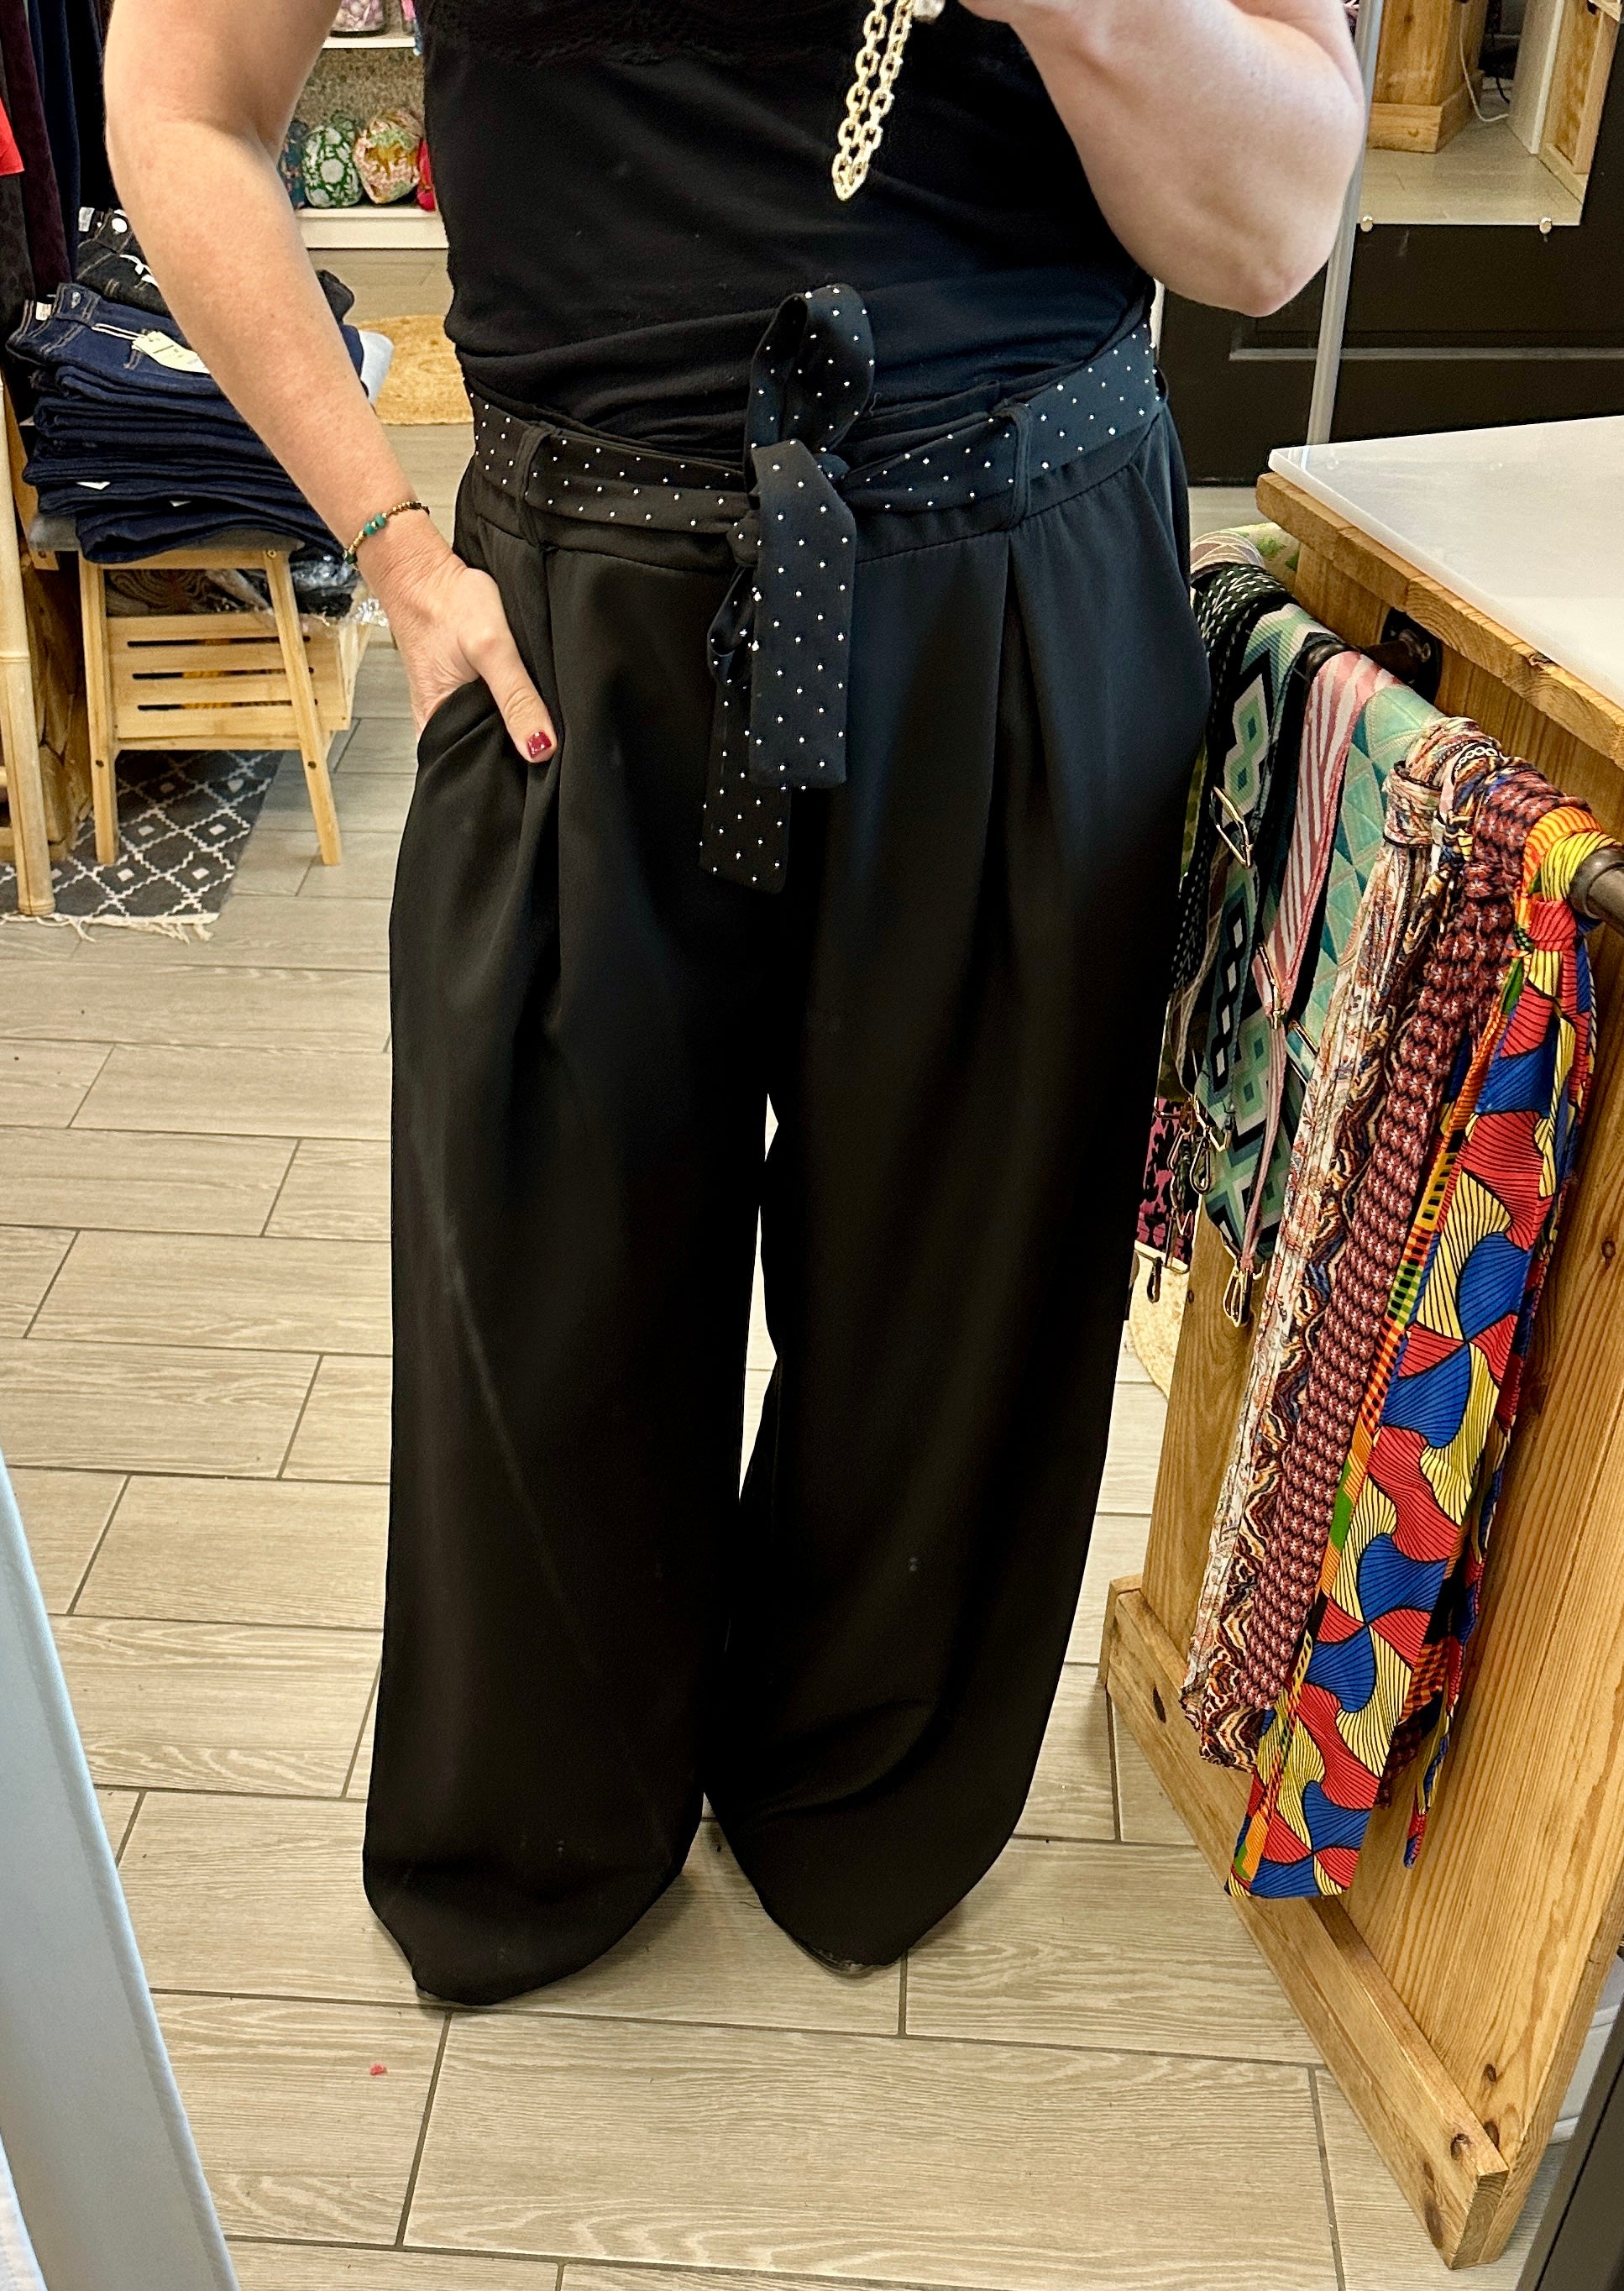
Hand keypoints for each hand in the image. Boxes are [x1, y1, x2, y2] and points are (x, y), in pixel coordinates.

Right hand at [358, 512, 557, 762]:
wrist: (423, 569)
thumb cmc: (447, 603)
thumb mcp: (491, 649)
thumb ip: (516, 698)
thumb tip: (541, 749)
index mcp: (437, 730)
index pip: (479, 775)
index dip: (513, 778)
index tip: (546, 775)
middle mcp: (442, 727)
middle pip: (490, 759)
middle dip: (520, 757)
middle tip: (554, 746)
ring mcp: (452, 711)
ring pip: (494, 737)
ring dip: (517, 732)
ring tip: (543, 724)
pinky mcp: (463, 694)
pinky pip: (492, 715)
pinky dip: (511, 712)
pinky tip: (527, 704)